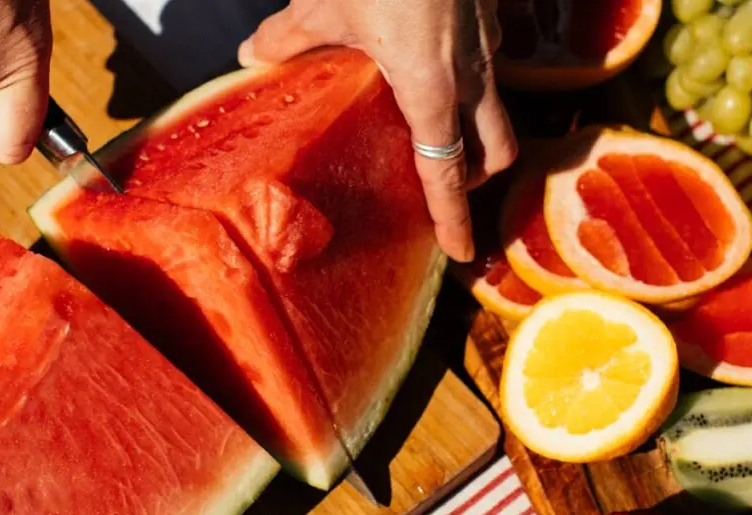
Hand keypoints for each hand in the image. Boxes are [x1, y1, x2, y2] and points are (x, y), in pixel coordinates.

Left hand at [238, 0, 516, 262]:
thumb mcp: (325, 4)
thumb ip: (289, 38)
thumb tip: (252, 57)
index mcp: (430, 89)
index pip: (447, 173)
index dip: (454, 216)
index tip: (458, 253)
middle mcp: (470, 73)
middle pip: (496, 149)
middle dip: (477, 177)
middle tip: (444, 189)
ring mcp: (488, 42)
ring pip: (498, 108)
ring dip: (477, 132)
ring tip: (436, 133)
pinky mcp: (491, 12)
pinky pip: (491, 64)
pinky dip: (472, 82)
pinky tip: (437, 63)